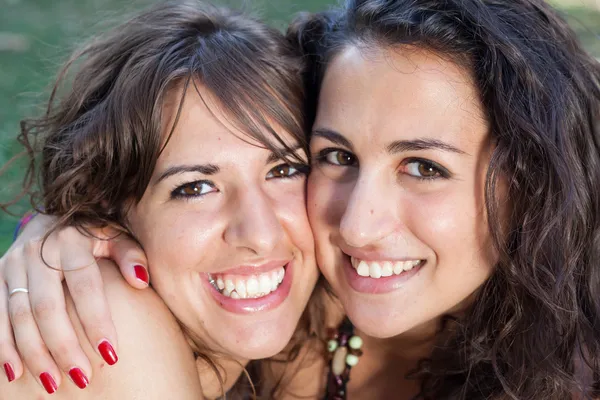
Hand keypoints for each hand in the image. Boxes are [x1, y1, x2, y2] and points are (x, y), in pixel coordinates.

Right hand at [0, 214, 148, 391]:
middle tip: (82, 377)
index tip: (111, 354)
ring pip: (18, 316)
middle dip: (64, 346)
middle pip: (48, 307)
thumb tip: (141, 281)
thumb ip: (131, 255)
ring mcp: (13, 264)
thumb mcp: (117, 236)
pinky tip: (14, 372)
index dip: (97, 321)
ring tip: (52, 384)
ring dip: (34, 353)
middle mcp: (38, 252)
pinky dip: (3, 345)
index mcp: (72, 241)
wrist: (53, 217)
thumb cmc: (95, 234)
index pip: (85, 286)